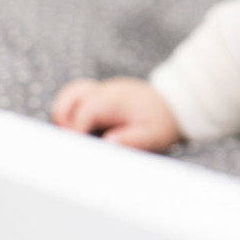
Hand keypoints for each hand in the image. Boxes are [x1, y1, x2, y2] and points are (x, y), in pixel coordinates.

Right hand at [51, 77, 182, 152]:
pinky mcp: (103, 94)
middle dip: (64, 119)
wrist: (175, 104)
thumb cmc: (163, 122)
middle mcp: (107, 91)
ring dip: (64, 112)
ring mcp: (104, 90)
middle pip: (73, 96)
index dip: (75, 131)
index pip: (87, 111)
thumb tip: (107, 142)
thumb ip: (131, 139)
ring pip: (72, 93)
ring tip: (68, 135)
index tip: (74, 149)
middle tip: (70, 141)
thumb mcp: (154, 135)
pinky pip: (79, 95)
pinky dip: (70, 109)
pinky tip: (76, 128)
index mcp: (117, 100)